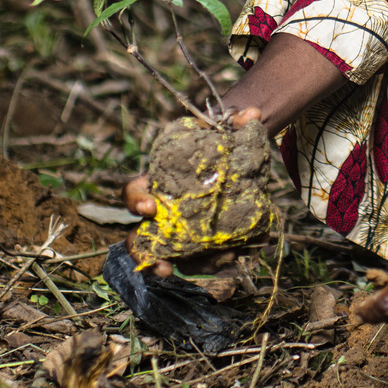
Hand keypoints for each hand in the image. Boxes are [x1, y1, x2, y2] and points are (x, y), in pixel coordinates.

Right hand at [122, 106, 262, 277]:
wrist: (236, 164)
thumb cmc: (218, 147)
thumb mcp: (223, 132)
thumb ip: (234, 122)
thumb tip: (253, 113)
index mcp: (159, 182)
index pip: (135, 191)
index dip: (136, 199)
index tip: (149, 205)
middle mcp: (163, 211)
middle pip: (140, 235)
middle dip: (143, 249)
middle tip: (158, 259)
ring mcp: (179, 231)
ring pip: (163, 253)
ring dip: (168, 265)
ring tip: (175, 273)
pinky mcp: (200, 244)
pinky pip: (197, 260)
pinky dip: (208, 264)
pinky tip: (225, 262)